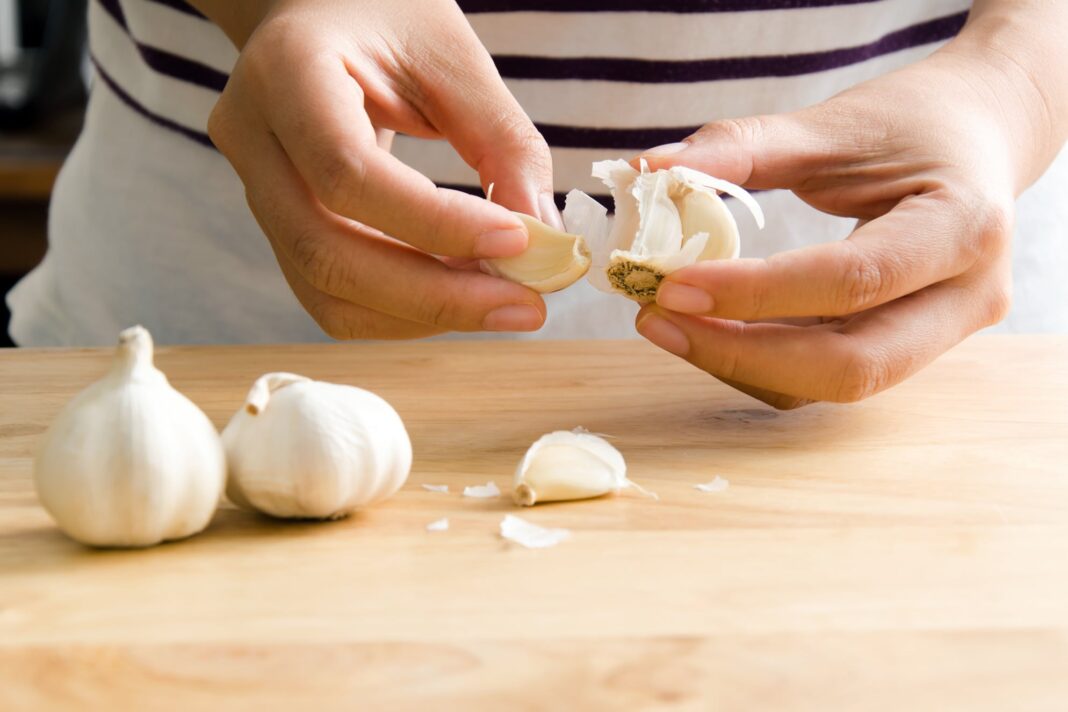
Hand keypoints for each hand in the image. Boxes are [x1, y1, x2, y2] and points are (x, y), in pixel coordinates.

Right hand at [199, 0, 555, 338]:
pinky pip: (334, 295)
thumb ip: (502, 141)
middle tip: (526, 308)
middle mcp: (253, 139)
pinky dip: (404, 311)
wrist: (318, 13)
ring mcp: (256, 191)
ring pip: (326, 291)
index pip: (347, 173)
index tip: (519, 241)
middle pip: (325, 254)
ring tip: (503, 301)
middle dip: (435, 297)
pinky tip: (462, 293)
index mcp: (285, 72)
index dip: (435, 223)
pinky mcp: (281, 227)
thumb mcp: (453, 54)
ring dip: (424, 314)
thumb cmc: (386, 15)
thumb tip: (543, 239)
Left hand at [634, 24, 1064, 408]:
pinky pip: (827, 374)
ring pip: (834, 383)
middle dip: (742, 354)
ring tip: (669, 321)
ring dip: (743, 363)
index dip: (754, 293)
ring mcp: (943, 334)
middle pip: (851, 366)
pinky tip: (710, 327)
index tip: (672, 286)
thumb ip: (742, 148)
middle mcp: (967, 298)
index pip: (850, 281)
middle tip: (656, 319)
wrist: (981, 135)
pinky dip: (761, 359)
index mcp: (963, 228)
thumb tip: (647, 171)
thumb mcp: (833, 124)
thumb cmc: (913, 121)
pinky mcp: (909, 348)